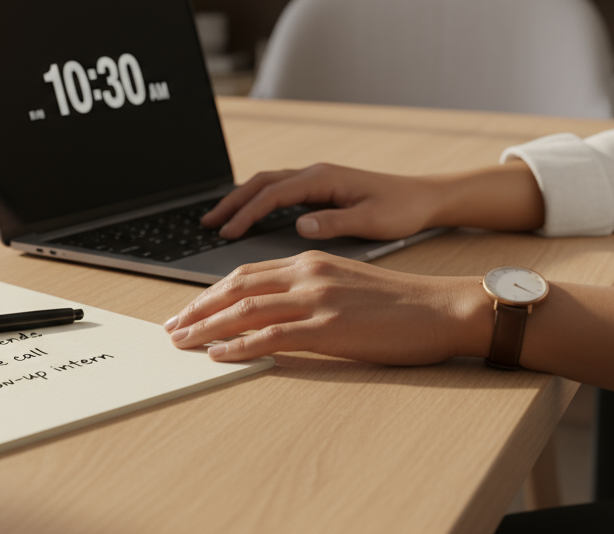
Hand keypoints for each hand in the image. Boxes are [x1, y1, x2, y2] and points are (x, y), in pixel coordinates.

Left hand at [163, 251, 489, 364]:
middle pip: (236, 287)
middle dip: (197, 308)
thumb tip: (276, 310)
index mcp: (310, 261)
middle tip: (172, 326)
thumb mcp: (346, 283)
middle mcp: (307, 273)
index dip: (211, 292)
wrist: (441, 308)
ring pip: (245, 310)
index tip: (189, 308)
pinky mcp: (328, 327)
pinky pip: (271, 335)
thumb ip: (310, 289)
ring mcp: (317, 300)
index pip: (246, 273)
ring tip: (183, 342)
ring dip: (207, 327)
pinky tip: (218, 354)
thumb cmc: (399, 303)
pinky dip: (238, 345)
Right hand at [201, 163, 441, 240]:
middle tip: (206, 223)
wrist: (424, 197)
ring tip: (217, 220)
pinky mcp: (319, 190)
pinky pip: (278, 192)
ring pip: (267, 184)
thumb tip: (300, 225)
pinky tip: (247, 217)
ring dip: (241, 200)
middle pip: (261, 182)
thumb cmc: (402, 209)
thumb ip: (335, 222)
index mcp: (324, 179)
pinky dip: (257, 202)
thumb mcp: (372, 220)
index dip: (247, 213)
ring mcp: (316, 180)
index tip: (227, 232)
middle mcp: (315, 174)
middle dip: (232, 202)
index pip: (274, 193)